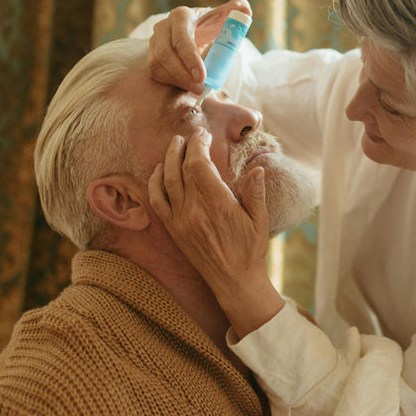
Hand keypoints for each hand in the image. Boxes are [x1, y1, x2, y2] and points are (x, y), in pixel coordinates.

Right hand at [147, 0, 251, 94]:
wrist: (197, 30)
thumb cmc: (212, 24)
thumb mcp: (225, 16)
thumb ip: (237, 9)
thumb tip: (245, 10)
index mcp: (181, 16)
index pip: (181, 38)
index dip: (190, 58)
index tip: (202, 76)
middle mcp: (163, 27)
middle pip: (165, 54)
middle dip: (183, 74)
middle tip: (200, 88)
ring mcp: (154, 41)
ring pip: (158, 64)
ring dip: (177, 80)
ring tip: (196, 90)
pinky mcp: (152, 55)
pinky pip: (156, 72)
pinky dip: (171, 82)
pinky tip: (187, 86)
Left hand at [147, 128, 284, 336]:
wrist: (233, 281)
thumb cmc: (250, 250)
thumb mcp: (260, 221)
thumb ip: (256, 193)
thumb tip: (258, 169)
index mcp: (218, 205)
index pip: (199, 165)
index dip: (198, 145)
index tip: (204, 135)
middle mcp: (195, 210)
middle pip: (181, 168)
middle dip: (185, 147)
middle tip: (191, 134)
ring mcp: (181, 220)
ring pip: (167, 181)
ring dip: (168, 159)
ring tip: (174, 144)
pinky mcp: (174, 229)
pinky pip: (157, 200)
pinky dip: (155, 182)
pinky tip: (159, 170)